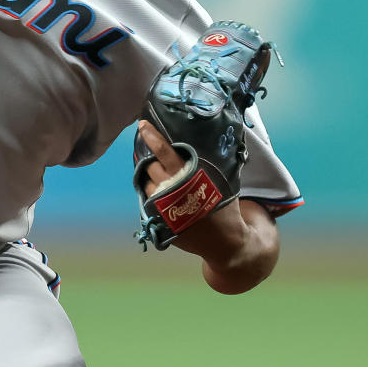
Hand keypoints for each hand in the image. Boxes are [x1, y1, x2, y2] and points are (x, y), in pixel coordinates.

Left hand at [136, 119, 248, 255]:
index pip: (164, 152)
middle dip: (149, 159)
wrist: (226, 241)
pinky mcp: (159, 222)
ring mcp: (162, 208)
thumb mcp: (219, 182)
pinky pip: (147, 203)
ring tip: (157, 175)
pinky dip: (151, 195)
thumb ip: (205, 165)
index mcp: (187, 178)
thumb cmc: (225, 208)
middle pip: (149, 167)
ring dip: (148, 178)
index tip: (142, 125)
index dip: (152, 137)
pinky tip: (159, 193)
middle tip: (152, 155)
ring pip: (145, 185)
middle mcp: (171, 191)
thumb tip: (202, 143)